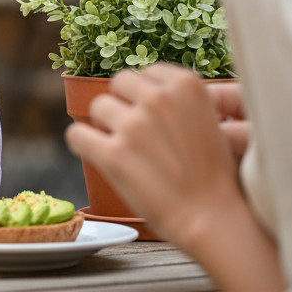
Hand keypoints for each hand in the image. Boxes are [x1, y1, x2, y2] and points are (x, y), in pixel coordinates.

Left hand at [64, 64, 244, 247]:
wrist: (215, 220)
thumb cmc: (212, 174)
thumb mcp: (208, 120)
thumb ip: (175, 99)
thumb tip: (139, 86)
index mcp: (186, 84)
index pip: (145, 72)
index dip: (146, 96)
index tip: (153, 116)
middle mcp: (158, 98)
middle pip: (119, 83)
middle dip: (124, 104)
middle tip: (136, 132)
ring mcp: (134, 125)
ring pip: (97, 106)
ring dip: (106, 125)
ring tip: (125, 148)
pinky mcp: (112, 154)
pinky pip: (76, 134)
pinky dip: (82, 143)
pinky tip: (97, 154)